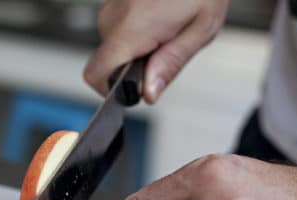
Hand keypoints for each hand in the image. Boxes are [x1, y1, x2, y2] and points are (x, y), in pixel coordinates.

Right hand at [84, 0, 229, 103]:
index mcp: (132, 27)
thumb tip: (149, 93)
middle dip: (137, 65)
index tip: (137, 88)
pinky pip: (120, 27)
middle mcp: (114, 15)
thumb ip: (171, 64)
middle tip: (169, 45)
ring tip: (170, 26)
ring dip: (140, 46)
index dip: (113, 90)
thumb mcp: (200, 29)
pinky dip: (140, 29)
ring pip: (116, 44)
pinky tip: (162, 14)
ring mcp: (112, 4)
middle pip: (110, 61)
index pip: (96, 74)